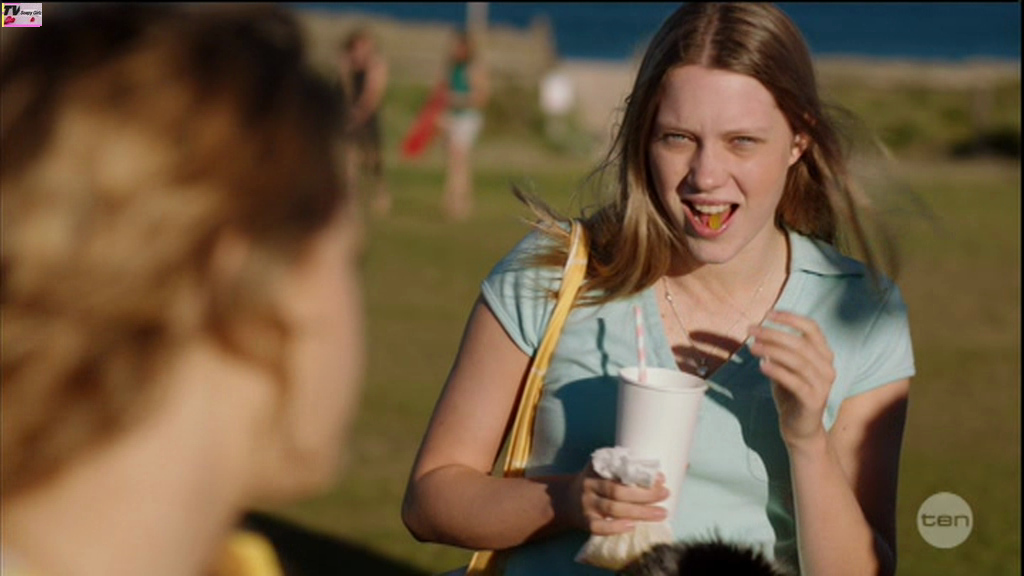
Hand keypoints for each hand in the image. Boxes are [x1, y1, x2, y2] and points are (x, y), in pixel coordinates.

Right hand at [564, 463, 669, 535]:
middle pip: (618, 490)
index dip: (641, 475)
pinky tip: (632, 527)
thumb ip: (624, 468)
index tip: (661, 478)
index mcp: (596, 468)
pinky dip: (615, 528)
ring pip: (613, 509)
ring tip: (661, 513)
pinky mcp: (584, 521)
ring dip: (639, 512)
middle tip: (666, 494)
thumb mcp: (603, 470)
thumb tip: (661, 475)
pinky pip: (599, 527)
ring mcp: (586, 504)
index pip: (620, 470)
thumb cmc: (595, 484)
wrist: (565, 500)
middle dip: (645, 494)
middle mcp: (590, 485)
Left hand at [748, 311, 835, 448]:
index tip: (767, 314)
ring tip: (751, 347)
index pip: (812, 328)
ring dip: (772, 350)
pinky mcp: (814, 400)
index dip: (790, 318)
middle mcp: (827, 367)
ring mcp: (823, 384)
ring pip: (798, 361)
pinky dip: (778, 371)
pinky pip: (795, 381)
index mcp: (823, 355)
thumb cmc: (791, 394)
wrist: (800, 428)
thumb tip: (760, 331)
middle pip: (800, 343)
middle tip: (751, 330)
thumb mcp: (784, 368)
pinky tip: (762, 365)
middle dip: (773, 333)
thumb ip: (778, 350)